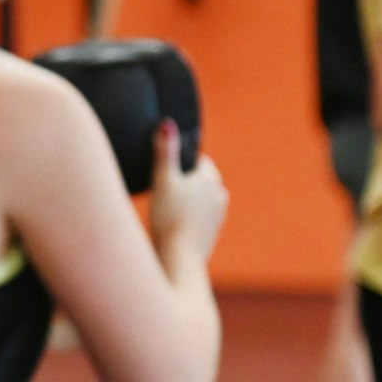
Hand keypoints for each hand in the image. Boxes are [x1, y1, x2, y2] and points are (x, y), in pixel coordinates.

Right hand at [148, 120, 227, 264]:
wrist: (179, 258)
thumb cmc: (169, 218)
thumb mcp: (162, 180)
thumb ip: (164, 151)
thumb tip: (167, 123)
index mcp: (209, 179)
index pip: (200, 162)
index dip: (183, 164)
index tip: (168, 171)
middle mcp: (219, 197)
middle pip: (203, 181)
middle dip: (188, 182)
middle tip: (165, 189)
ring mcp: (218, 217)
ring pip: (204, 201)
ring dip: (190, 201)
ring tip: (169, 208)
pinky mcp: (211, 234)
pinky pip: (201, 219)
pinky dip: (191, 219)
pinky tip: (175, 225)